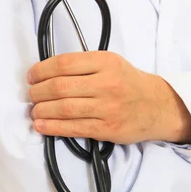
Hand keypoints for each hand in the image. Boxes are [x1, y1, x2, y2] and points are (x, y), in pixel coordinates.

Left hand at [26, 51, 190, 144]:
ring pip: (63, 108)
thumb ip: (85, 65)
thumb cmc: (131, 85)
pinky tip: (41, 125)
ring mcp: (108, 108)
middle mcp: (107, 84)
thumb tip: (47, 73)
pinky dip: (52, 127)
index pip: (63, 64)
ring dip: (41, 110)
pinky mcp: (108, 128)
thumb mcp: (113, 63)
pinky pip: (73, 128)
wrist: (159, 106)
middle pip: (59, 87)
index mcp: (106, 62)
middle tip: (33, 95)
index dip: (41, 71)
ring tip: (35, 111)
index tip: (32, 77)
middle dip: (37, 93)